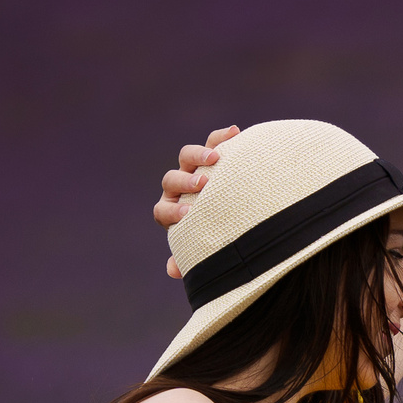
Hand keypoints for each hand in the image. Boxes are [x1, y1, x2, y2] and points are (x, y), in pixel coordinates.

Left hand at [157, 126, 240, 277]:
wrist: (241, 214)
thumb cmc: (221, 236)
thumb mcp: (207, 249)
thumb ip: (192, 258)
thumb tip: (173, 270)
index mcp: (173, 212)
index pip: (162, 209)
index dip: (171, 211)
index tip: (187, 216)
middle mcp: (180, 188)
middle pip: (171, 179)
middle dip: (185, 181)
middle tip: (202, 185)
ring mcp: (195, 169)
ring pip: (186, 156)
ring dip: (199, 155)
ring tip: (216, 158)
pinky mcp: (213, 153)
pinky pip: (213, 140)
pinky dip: (222, 136)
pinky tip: (236, 132)